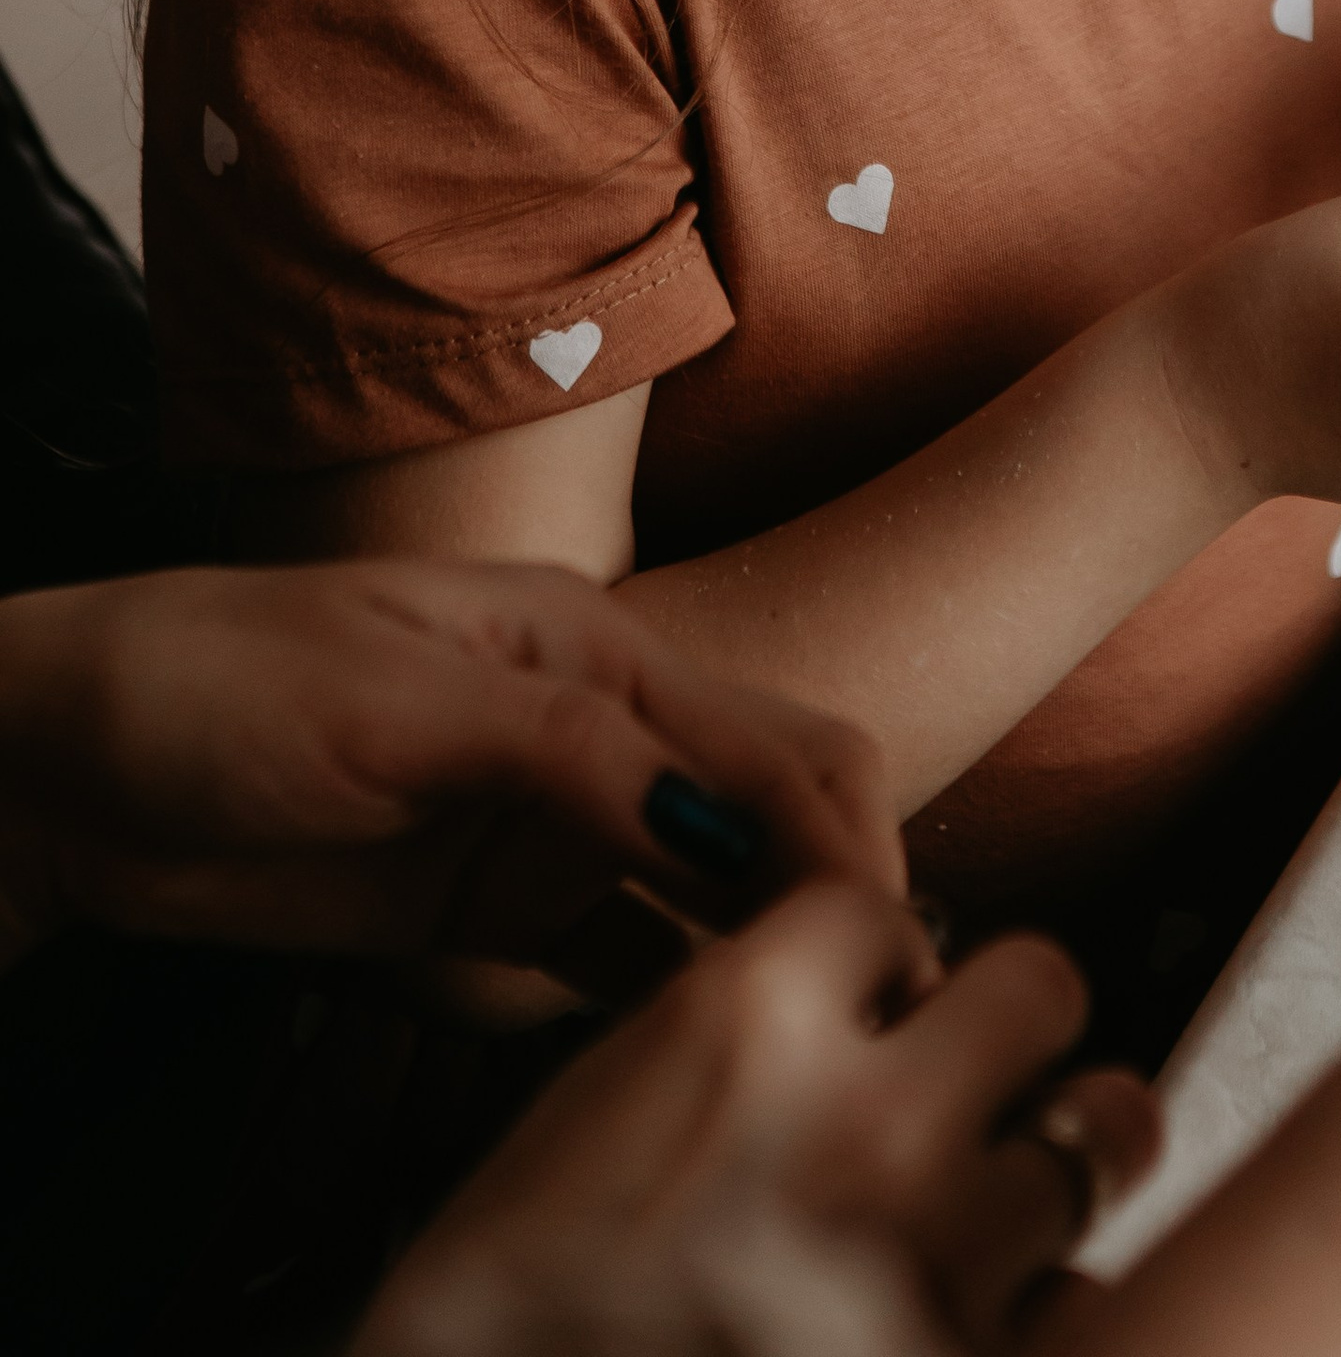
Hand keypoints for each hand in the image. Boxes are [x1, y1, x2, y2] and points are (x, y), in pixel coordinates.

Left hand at [0, 559, 902, 979]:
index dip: (839, 841)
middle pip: (769, 808)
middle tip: (880, 1015)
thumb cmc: (216, 680)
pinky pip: (620, 958)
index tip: (886, 942)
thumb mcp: (394, 695)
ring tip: (818, 1055)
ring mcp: (548, 825)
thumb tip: (712, 815)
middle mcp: (596, 732)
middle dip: (837, 897)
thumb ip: (561, 749)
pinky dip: (677, 1000)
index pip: (766, 743)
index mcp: (592, 647)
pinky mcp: (493, 910)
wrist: (67, 756)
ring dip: (771, 955)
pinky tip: (706, 1065)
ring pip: (711, 891)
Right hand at [355, 881, 1158, 1356]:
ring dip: (1061, 1155)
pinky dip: (1050, 1300)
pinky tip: (1003, 1310)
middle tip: (986, 1077)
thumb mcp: (585, 1120)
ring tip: (1026, 1187)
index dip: (881, 966)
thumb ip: (728, 1036)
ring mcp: (924, 1253)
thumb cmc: (498, 1318)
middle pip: (1040, 985)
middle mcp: (855, 1116)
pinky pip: (1076, 1299)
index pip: (884, 911)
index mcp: (740, 1020)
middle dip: (1014, 1022)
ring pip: (1096, 1134)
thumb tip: (834, 1010)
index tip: (875, 1007)